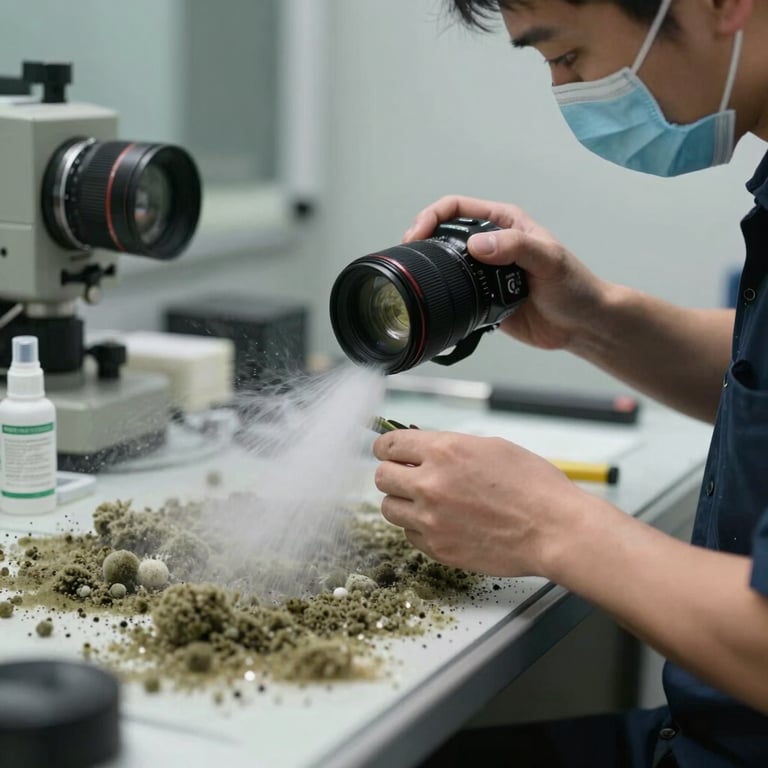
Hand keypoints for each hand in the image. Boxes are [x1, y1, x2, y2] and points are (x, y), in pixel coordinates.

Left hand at [372, 428, 592, 576]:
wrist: (554, 529)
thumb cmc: (533, 486)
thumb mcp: (491, 447)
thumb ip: (450, 448)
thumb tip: (423, 451)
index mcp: (443, 451)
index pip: (388, 445)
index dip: (386, 447)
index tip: (388, 452)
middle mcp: (429, 484)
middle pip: (381, 477)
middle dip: (393, 474)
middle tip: (407, 476)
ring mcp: (431, 520)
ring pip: (389, 508)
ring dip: (403, 502)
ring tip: (426, 502)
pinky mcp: (438, 549)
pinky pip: (410, 535)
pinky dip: (419, 528)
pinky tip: (443, 523)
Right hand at [403, 195, 608, 351]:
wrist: (581, 325)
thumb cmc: (574, 287)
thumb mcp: (549, 260)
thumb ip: (515, 247)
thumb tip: (476, 244)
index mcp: (504, 223)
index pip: (457, 208)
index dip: (432, 216)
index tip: (418, 233)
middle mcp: (492, 244)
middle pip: (444, 234)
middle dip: (422, 240)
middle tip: (409, 256)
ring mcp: (485, 273)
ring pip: (446, 265)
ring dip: (429, 269)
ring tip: (415, 278)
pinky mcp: (483, 299)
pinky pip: (455, 294)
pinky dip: (442, 296)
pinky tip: (435, 300)